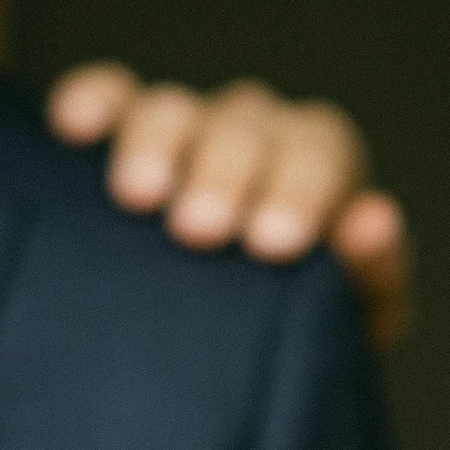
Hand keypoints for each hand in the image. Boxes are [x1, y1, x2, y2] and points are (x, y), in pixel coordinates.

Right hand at [47, 62, 413, 346]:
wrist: (226, 354)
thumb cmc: (293, 328)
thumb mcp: (347, 317)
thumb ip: (373, 274)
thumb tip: (373, 221)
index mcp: (320, 165)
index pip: (320, 151)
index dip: (300, 189)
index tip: (273, 244)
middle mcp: (256, 132)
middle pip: (242, 126)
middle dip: (224, 173)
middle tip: (200, 231)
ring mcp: (187, 127)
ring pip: (172, 108)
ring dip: (156, 145)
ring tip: (138, 197)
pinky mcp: (121, 129)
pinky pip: (108, 96)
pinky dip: (94, 102)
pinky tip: (75, 128)